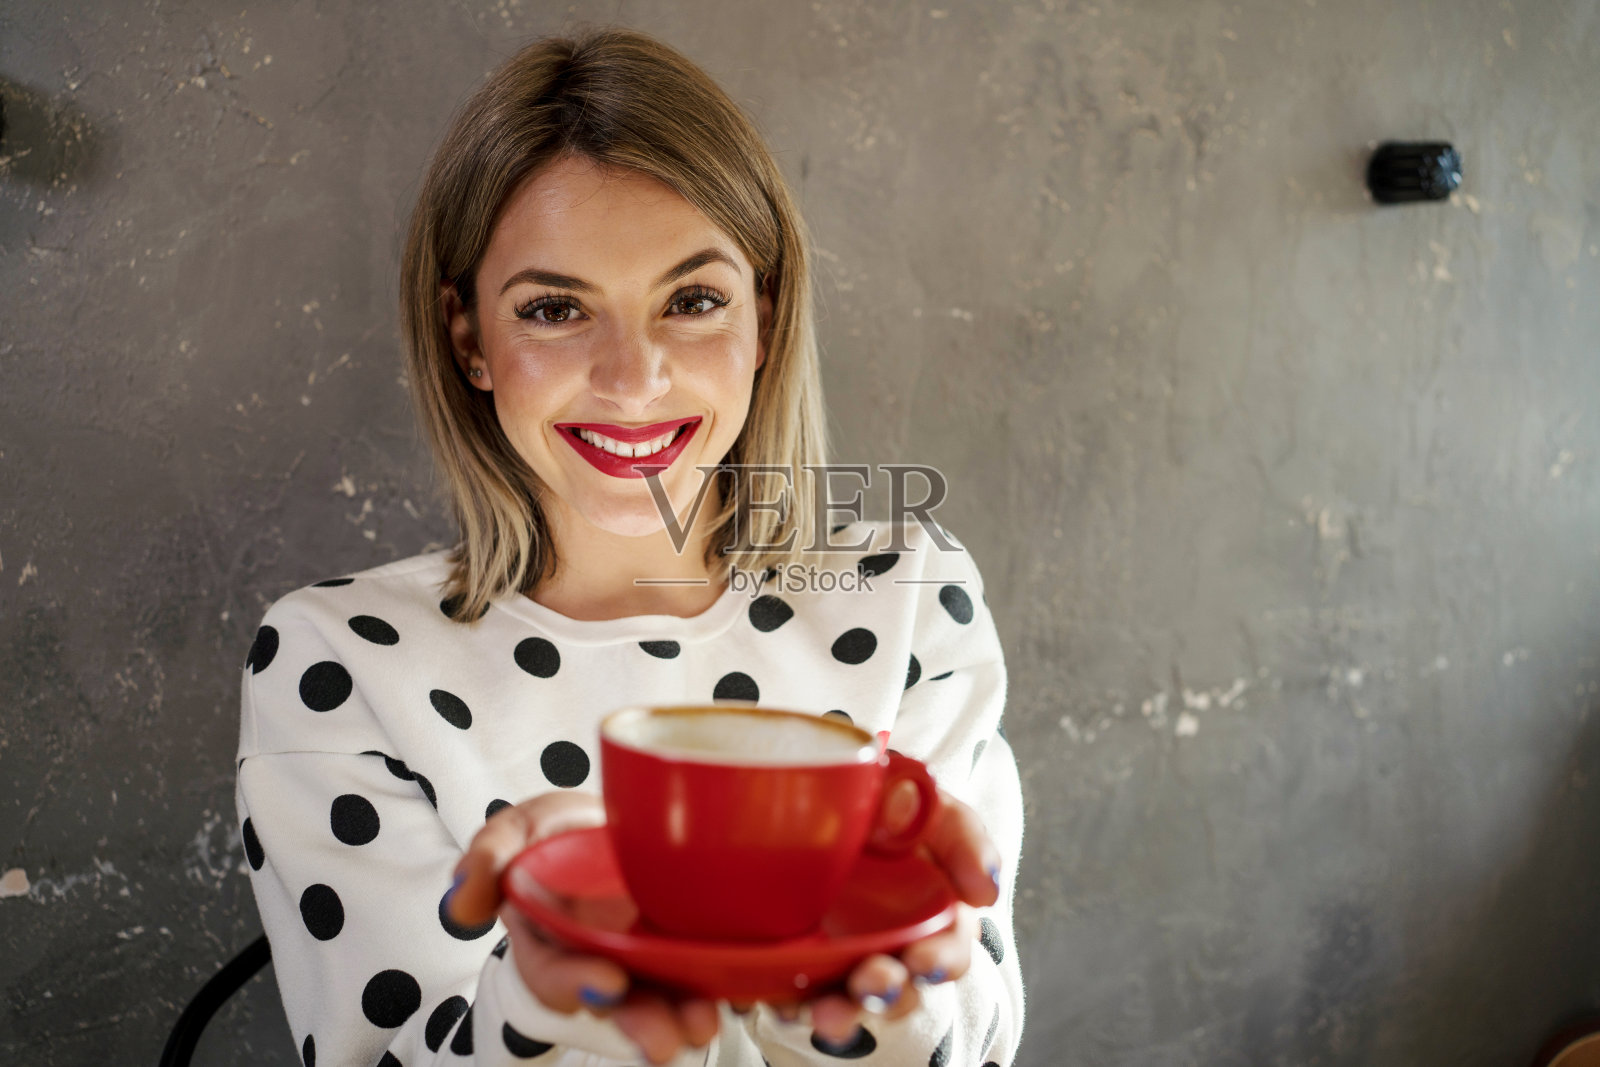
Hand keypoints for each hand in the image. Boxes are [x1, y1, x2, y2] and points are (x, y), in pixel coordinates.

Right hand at [447, 793, 720, 1064]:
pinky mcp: (687, 942)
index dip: (578, 984)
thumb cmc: (555, 836)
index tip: (607, 984)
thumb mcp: (513, 834)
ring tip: (705, 1022)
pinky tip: (748, 988)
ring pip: (664, 995)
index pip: (556, 975)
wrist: (607, 822)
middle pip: (617, 1002)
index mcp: (552, 943)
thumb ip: (487, 861)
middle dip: (640, 1022)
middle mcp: (601, 959)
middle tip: (665, 1039)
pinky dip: (727, 981)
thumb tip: (460, 903)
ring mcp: (647, 956)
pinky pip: (708, 969)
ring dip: (684, 1014)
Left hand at [803, 788, 1000, 1046]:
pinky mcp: (798, 958)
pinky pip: (796, 992)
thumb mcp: (928, 797)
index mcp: (932, 910)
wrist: (814, 787)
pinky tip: (786, 1003)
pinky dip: (792, 1003)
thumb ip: (959, 832)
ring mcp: (843, 953)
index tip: (924, 963)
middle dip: (891, 992)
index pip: (951, 947)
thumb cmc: (884, 797)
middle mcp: (891, 941)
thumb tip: (984, 888)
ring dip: (845, 1011)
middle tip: (874, 984)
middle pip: (903, 985)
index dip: (944, 960)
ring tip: (829, 1013)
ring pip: (852, 998)